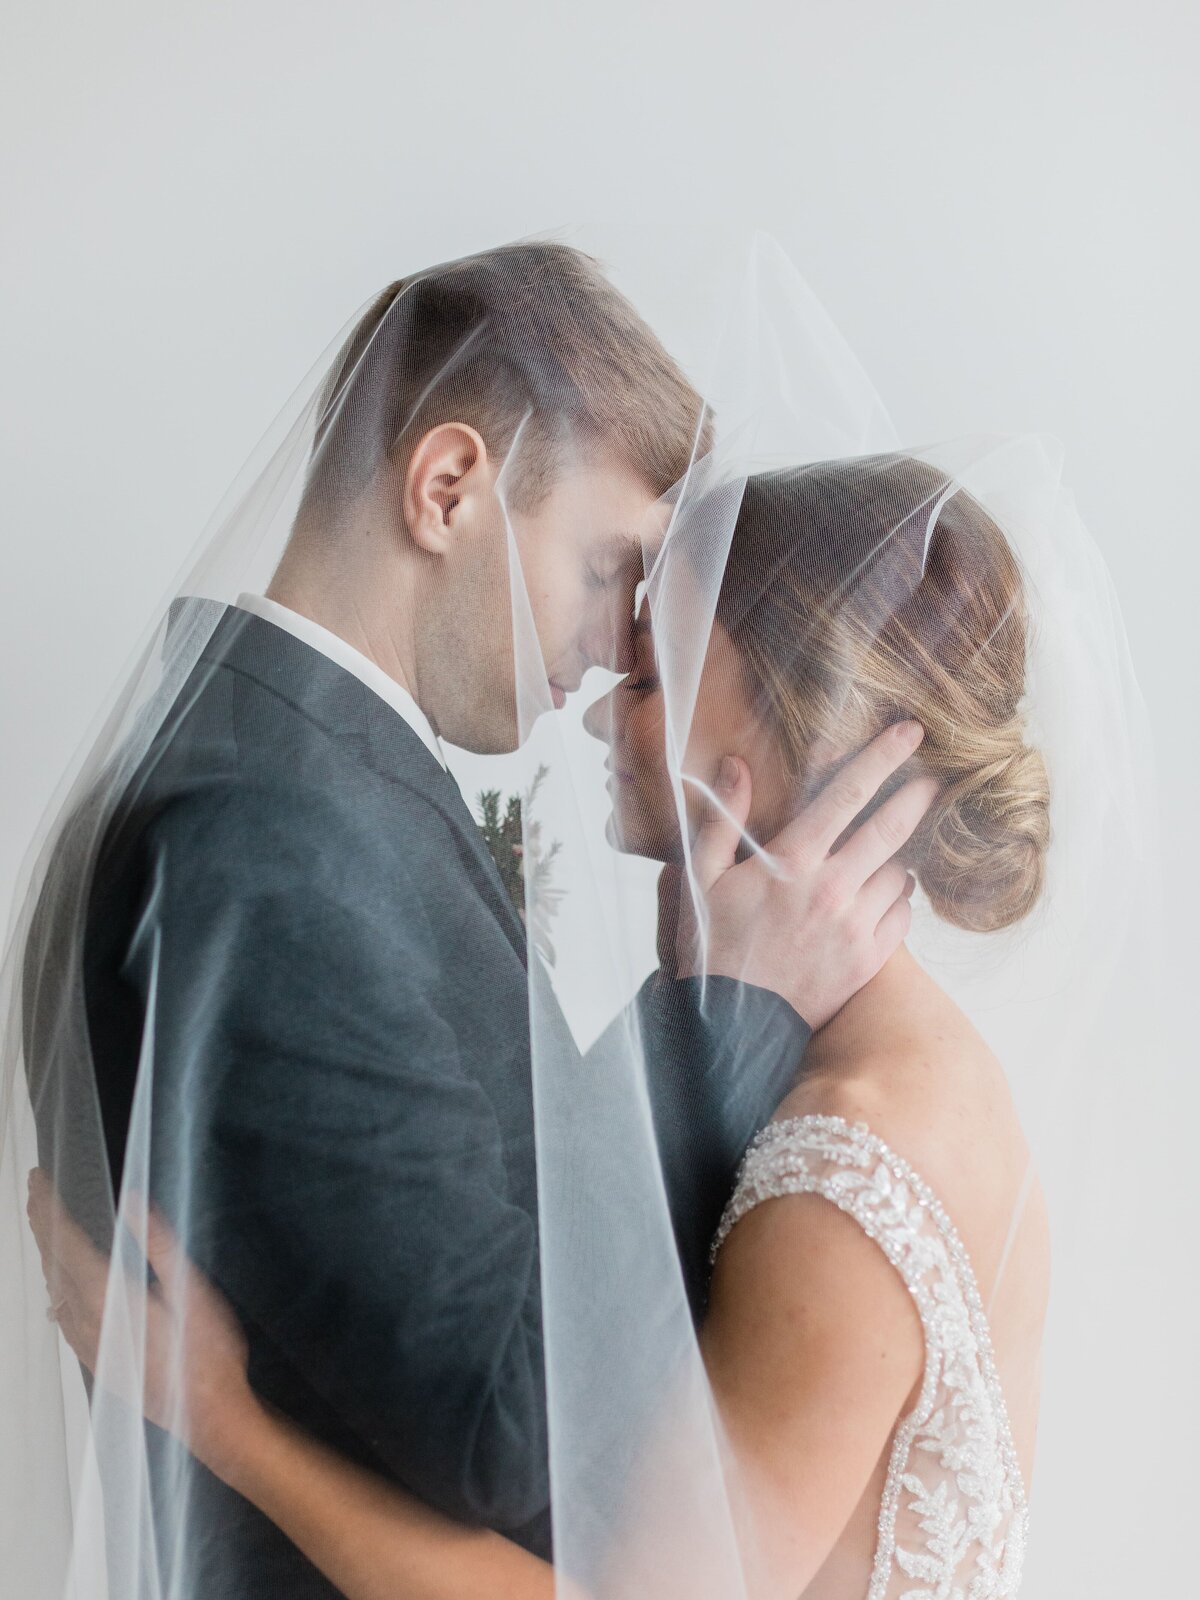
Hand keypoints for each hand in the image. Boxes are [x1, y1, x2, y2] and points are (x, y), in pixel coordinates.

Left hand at [26, 1170, 256, 1475]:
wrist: (209, 1417)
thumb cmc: (208, 1355)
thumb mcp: (192, 1289)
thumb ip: (157, 1243)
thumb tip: (132, 1202)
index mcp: (109, 1298)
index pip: (65, 1243)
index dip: (48, 1209)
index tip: (38, 1180)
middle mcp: (89, 1322)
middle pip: (53, 1265)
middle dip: (41, 1225)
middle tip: (33, 1192)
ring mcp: (90, 1345)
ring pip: (54, 1291)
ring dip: (47, 1256)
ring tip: (44, 1230)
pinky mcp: (99, 1361)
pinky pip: (64, 1318)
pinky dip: (55, 1291)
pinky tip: (58, 1295)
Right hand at [671, 721, 934, 1027]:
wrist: (732, 1023)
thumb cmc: (713, 945)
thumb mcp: (702, 877)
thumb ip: (723, 818)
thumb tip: (736, 765)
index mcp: (791, 863)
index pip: (847, 794)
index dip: (881, 757)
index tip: (909, 732)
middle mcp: (831, 890)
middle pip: (891, 828)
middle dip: (916, 796)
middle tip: (930, 781)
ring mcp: (855, 927)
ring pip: (899, 874)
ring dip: (896, 859)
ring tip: (882, 857)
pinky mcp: (869, 960)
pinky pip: (902, 916)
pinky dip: (897, 901)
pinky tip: (879, 898)